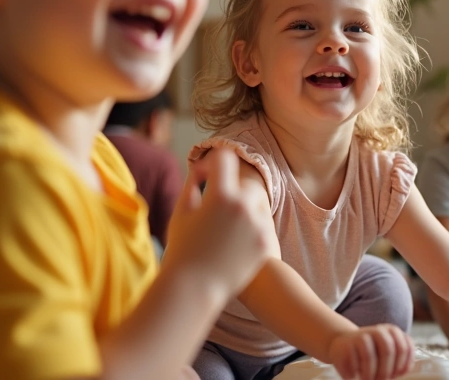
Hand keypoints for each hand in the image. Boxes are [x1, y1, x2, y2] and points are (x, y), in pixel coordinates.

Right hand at [163, 148, 273, 297]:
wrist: (195, 288)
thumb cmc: (182, 249)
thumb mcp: (182, 212)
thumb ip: (193, 184)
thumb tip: (203, 168)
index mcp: (220, 195)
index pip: (224, 159)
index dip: (215, 163)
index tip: (209, 174)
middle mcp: (243, 206)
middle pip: (246, 185)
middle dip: (233, 192)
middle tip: (219, 209)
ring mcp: (258, 225)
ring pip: (256, 206)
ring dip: (245, 211)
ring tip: (226, 230)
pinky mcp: (266, 242)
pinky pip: (263, 225)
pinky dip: (252, 231)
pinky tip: (236, 244)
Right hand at [328, 324, 413, 379]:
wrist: (344, 342)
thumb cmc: (371, 353)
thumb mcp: (387, 354)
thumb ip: (398, 362)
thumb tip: (403, 373)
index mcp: (392, 331)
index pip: (404, 348)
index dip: (402, 365)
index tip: (397, 375)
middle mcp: (378, 331)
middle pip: (387, 351)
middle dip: (386, 371)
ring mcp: (362, 335)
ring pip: (369, 357)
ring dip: (370, 373)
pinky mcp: (347, 344)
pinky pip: (353, 361)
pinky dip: (355, 372)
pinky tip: (354, 375)